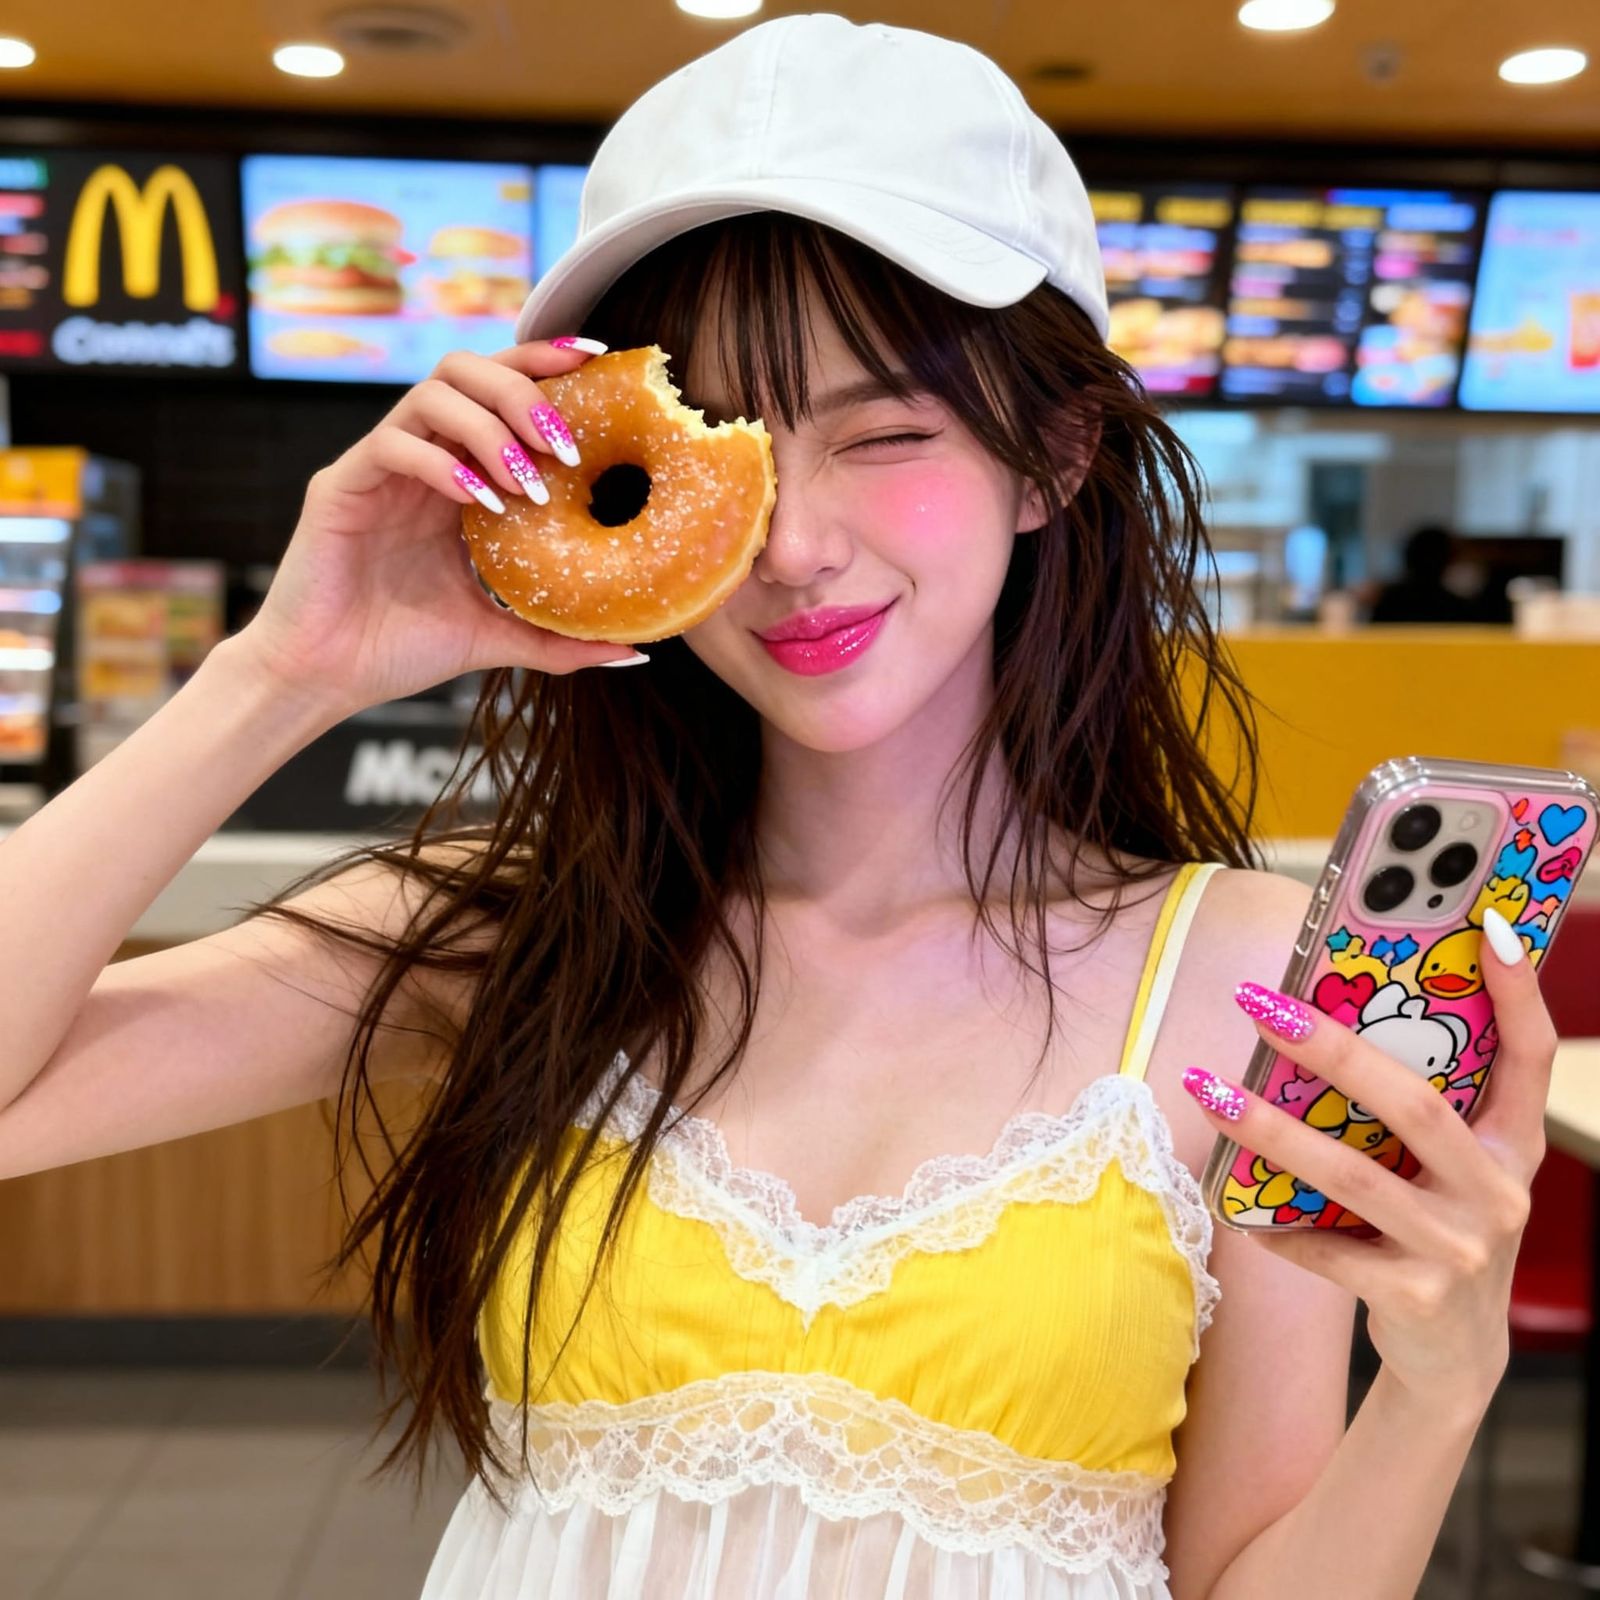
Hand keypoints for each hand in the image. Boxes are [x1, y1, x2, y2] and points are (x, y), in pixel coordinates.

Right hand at [233, 337, 643, 716]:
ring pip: (432, 394)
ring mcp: (378, 467)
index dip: (544, 366)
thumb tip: (636, 648)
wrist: (324, 680)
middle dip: (524, 394)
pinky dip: (442, 463)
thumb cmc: (401, 650)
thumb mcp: (498, 638)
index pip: (499, 394)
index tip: (598, 362)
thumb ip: (562, 638)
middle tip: (566, 447)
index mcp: (455, 477)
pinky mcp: (341, 487)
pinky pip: (392, 444)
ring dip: (490, 427)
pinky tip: (476, 499)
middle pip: (467, 371)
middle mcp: (419, 458)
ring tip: (528, 480)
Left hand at [1183, 907, 1551, 1413]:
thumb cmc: (1437, 1231)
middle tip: (1259, 1004)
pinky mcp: (1414, 1297)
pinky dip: (1273, 1222)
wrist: (1453, 1356)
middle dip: (1332, 1050)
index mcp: (1514, 1147)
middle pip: (1413, 1105)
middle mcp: (1499, 1193)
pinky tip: (1229, 1201)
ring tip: (1208, 1088)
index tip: (1489, 926)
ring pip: (1351, 1174)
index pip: (1530, 1056)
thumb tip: (1325, 1018)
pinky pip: (1324, 1246)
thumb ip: (1420, 1113)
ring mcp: (1461, 1249)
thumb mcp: (1454, 1173)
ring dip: (1269, 1130)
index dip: (1517, 993)